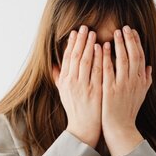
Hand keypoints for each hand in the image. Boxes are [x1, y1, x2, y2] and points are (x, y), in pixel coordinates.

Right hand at [52, 25, 101, 148]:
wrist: (84, 127)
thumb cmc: (75, 109)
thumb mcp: (63, 93)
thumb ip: (58, 78)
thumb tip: (53, 65)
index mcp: (64, 81)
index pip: (67, 58)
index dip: (71, 44)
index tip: (75, 32)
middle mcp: (72, 83)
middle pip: (75, 56)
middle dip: (80, 40)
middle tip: (85, 27)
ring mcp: (83, 87)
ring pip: (85, 61)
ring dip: (89, 45)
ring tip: (93, 33)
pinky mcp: (95, 91)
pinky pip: (97, 71)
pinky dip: (98, 58)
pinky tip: (102, 48)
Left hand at [101, 25, 151, 143]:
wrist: (120, 128)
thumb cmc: (129, 112)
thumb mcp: (141, 95)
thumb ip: (146, 80)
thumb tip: (150, 68)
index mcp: (141, 81)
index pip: (140, 56)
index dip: (136, 42)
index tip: (132, 31)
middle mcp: (134, 81)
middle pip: (133, 55)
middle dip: (129, 39)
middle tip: (124, 27)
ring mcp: (122, 85)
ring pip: (122, 60)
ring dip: (119, 44)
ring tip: (114, 33)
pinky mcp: (110, 90)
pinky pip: (107, 70)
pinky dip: (105, 57)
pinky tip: (100, 47)